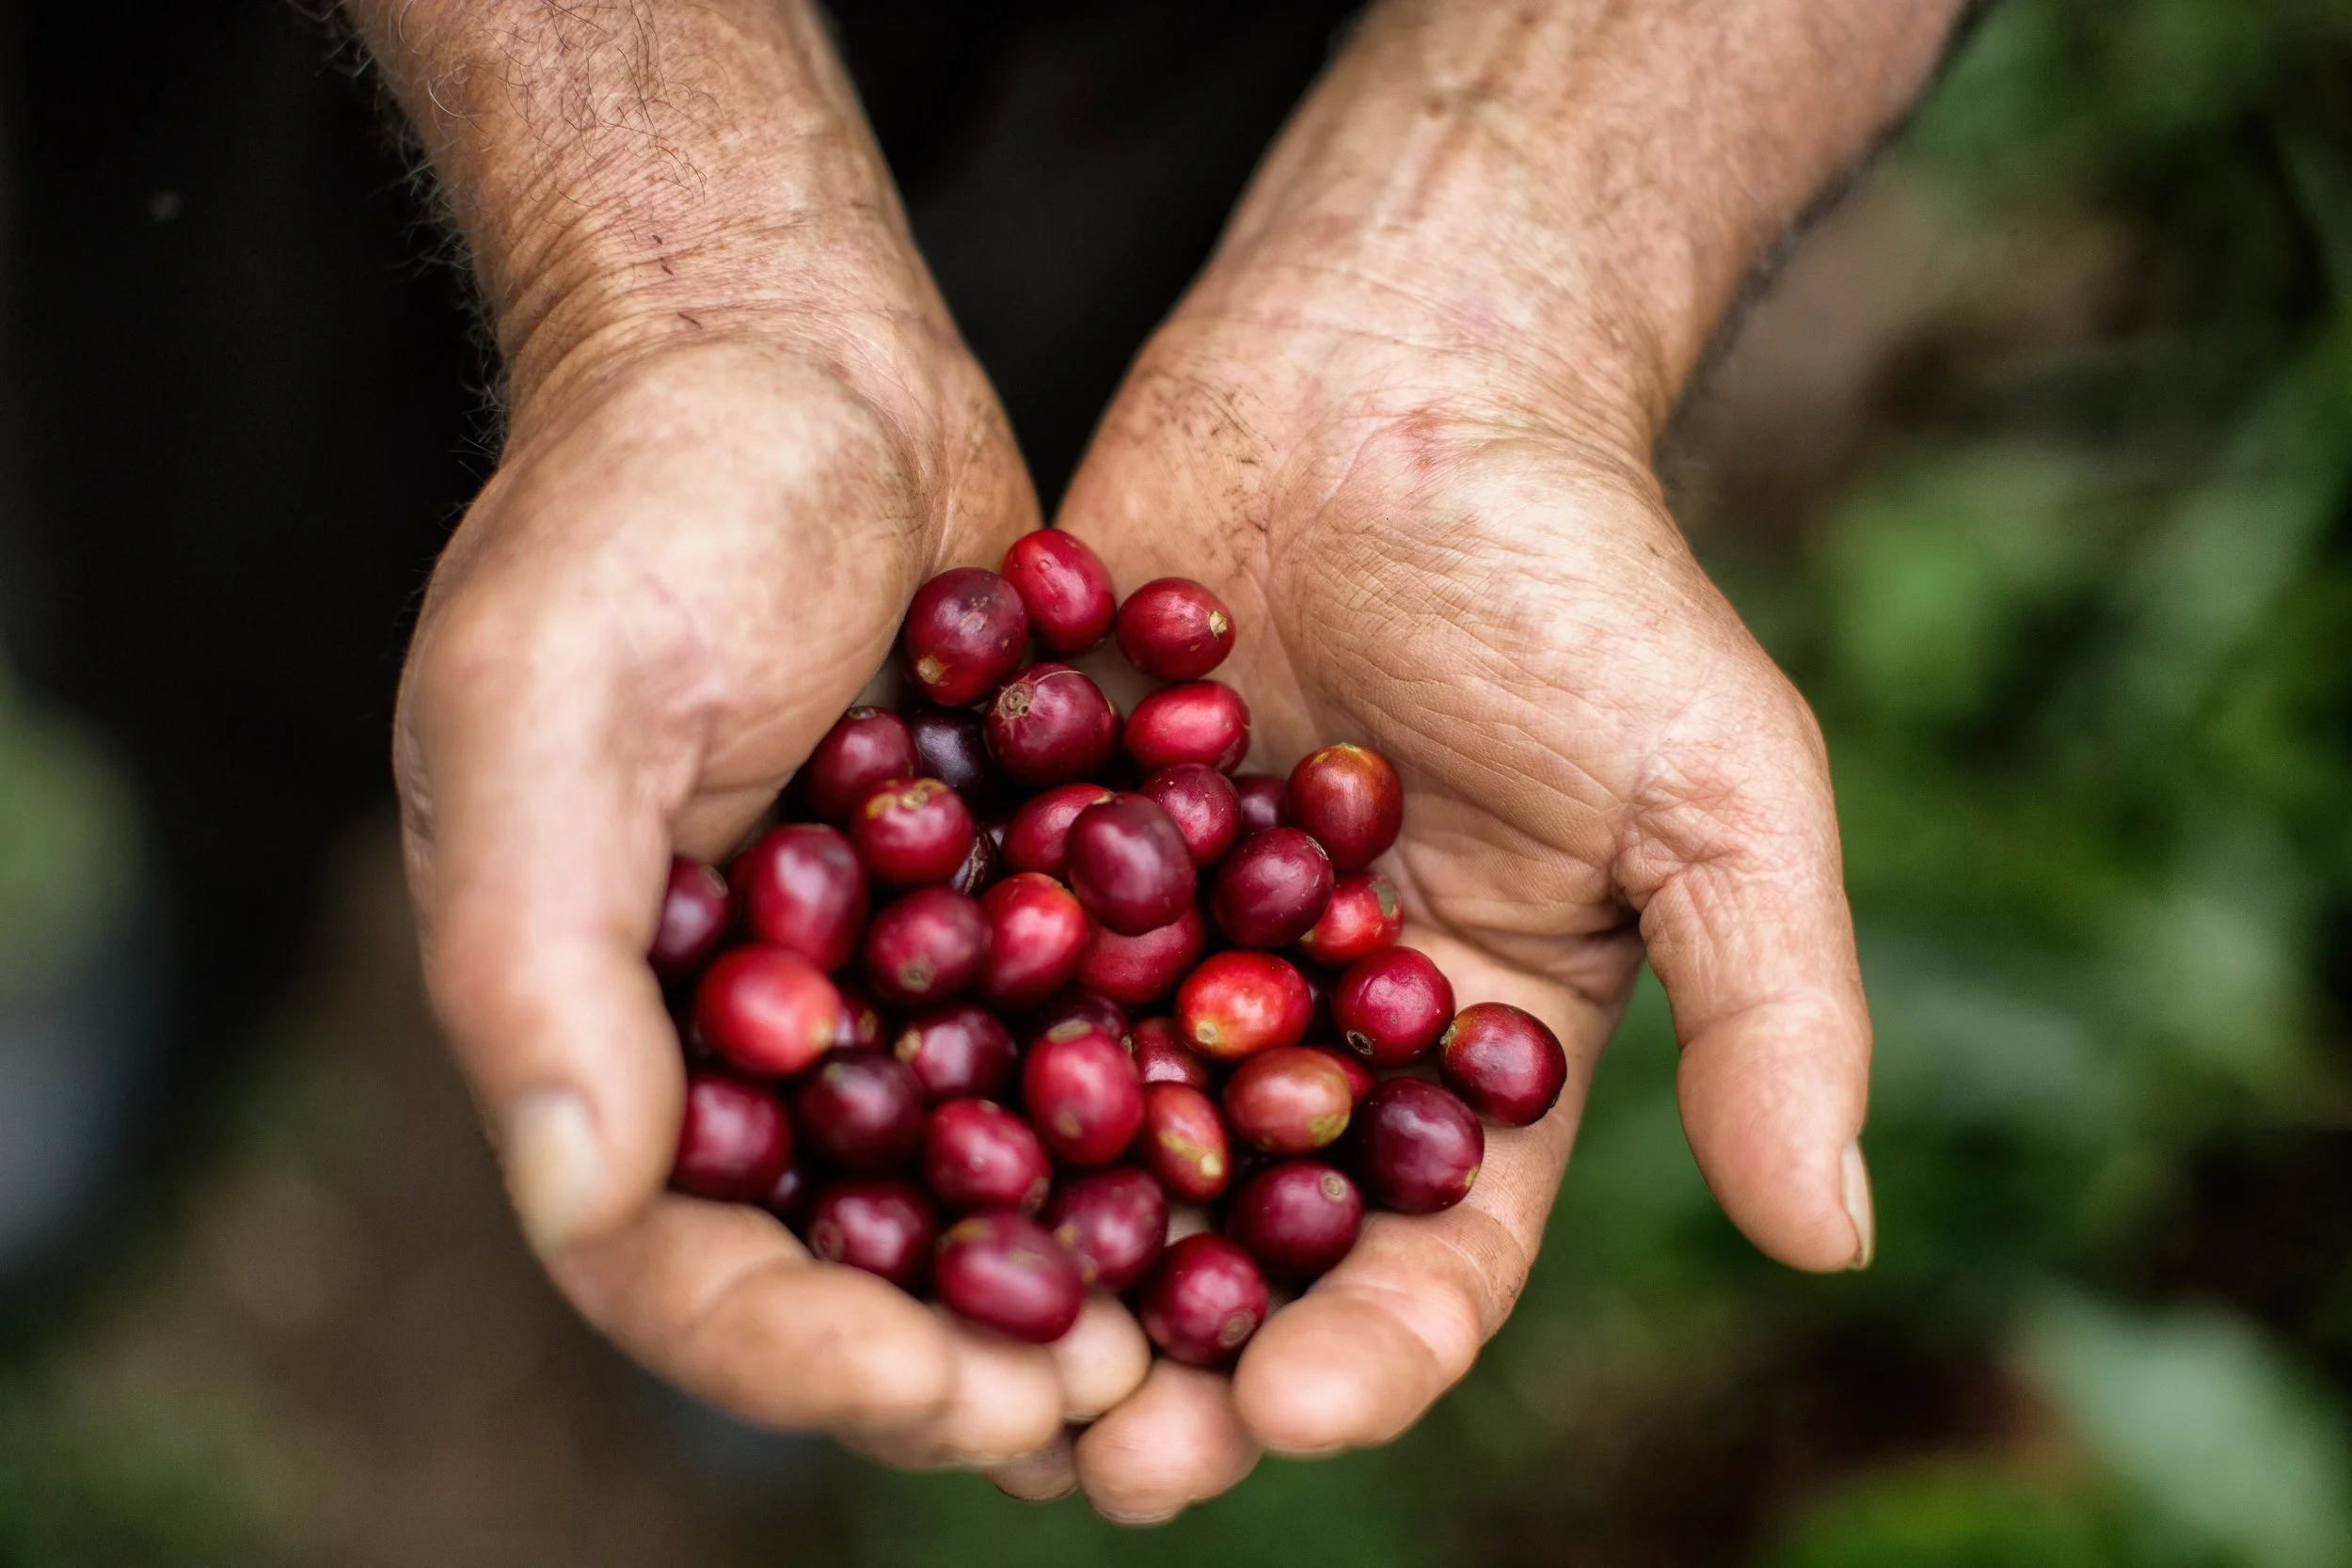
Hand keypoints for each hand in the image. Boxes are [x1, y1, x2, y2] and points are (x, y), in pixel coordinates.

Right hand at [371, 0, 1158, 1486]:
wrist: (793, 353)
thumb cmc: (635, 509)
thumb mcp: (545, 707)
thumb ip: (534, 951)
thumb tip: (580, 1201)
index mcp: (612, 1024)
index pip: (679, 1259)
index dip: (806, 1351)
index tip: (952, 1393)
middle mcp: (757, 1030)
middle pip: (856, 1251)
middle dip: (976, 1343)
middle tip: (1114, 1402)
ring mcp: (897, 971)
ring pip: (996, 1168)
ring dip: (1094, 1257)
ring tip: (1207, 1329)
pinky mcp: (1019, 897)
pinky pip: (1092, 1029)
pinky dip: (1167, 1095)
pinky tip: (1280, 1146)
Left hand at [1039, 0, 1963, 1514]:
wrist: (1393, 366)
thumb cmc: (1579, 570)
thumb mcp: (1714, 785)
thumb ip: (1776, 1005)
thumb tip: (1838, 1237)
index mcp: (1466, 1052)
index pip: (1427, 1252)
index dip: (1368, 1349)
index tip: (1285, 1411)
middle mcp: (1306, 1028)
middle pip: (1234, 1239)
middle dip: (1169, 1356)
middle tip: (1086, 1458)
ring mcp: (1162, 948)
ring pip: (1081, 1143)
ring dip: (1022, 1256)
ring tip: (941, 1356)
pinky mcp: (1039, 855)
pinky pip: (974, 982)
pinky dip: (920, 1065)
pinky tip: (846, 1139)